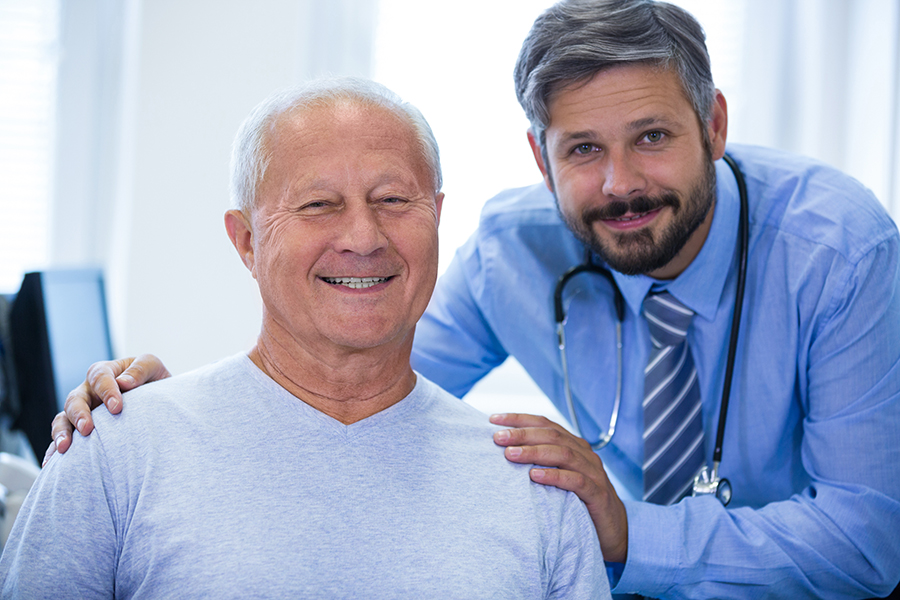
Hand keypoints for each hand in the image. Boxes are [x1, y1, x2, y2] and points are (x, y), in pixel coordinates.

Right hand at [43, 354, 170, 465]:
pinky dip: (54, 450)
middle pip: (75, 399)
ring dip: (61, 432)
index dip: (107, 391)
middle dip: (79, 414)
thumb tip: (124, 383)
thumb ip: (141, 370)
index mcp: (106, 373)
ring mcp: (82, 411)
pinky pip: (62, 439)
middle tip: (87, 429)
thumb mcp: (153, 368)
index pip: (100, 377)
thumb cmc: (153, 382)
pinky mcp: (80, 431)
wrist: (157, 403)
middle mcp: (89, 392)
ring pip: (63, 419)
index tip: (117, 408)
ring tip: (64, 448)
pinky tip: (52, 463)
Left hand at [491, 412, 628, 562]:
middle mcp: (584, 454)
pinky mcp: (598, 494)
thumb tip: (503, 452)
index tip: (493, 419)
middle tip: (498, 437)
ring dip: (534, 452)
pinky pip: (576, 481)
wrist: (613, 530)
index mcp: (573, 445)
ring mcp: (593, 472)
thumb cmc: (579, 501)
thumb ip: (539, 463)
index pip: (545, 424)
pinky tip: (535, 476)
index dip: (519, 419)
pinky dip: (555, 476)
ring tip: (511, 454)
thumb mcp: (558, 477)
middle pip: (552, 435)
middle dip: (523, 434)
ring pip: (563, 454)